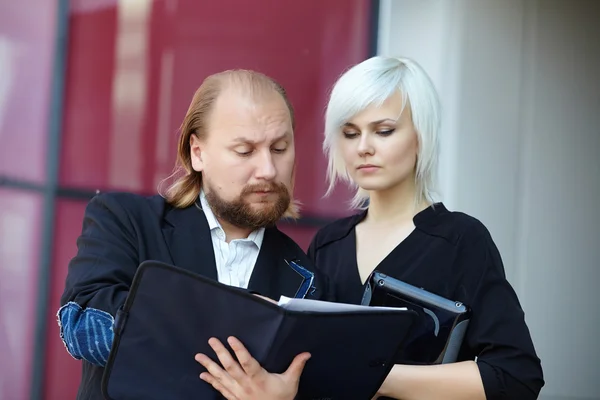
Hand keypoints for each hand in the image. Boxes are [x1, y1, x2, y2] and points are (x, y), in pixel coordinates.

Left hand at [195, 336, 309, 399]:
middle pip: (230, 367)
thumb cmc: (281, 399)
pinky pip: (220, 389)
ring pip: (221, 377)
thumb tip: (306, 353)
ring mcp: (237, 392)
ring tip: (199, 356)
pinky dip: (211, 381)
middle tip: (212, 340)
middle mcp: (245, 385)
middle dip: (220, 353)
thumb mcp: (291, 382)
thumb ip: (296, 366)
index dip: (239, 350)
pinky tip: (202, 375)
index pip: (247, 362)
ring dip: (209, 366)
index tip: (231, 338)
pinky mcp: (233, 398)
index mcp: (259, 379)